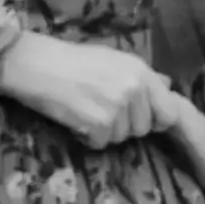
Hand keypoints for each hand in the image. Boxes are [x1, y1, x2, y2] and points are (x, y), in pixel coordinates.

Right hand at [0, 31, 178, 151]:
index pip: (169, 112)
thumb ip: (140, 77)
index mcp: (141, 71)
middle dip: (124, 126)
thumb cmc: (70, 60)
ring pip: (121, 138)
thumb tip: (168, 87)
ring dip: (104, 132)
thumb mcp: (112, 59)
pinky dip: (87, 138)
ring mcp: (118, 107)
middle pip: (143, 128)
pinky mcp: (99, 124)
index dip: (155, 120)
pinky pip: (101, 143)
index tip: (140, 119)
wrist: (35, 64)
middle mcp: (135, 88)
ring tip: (84, 111)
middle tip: (100, 111)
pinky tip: (74, 119)